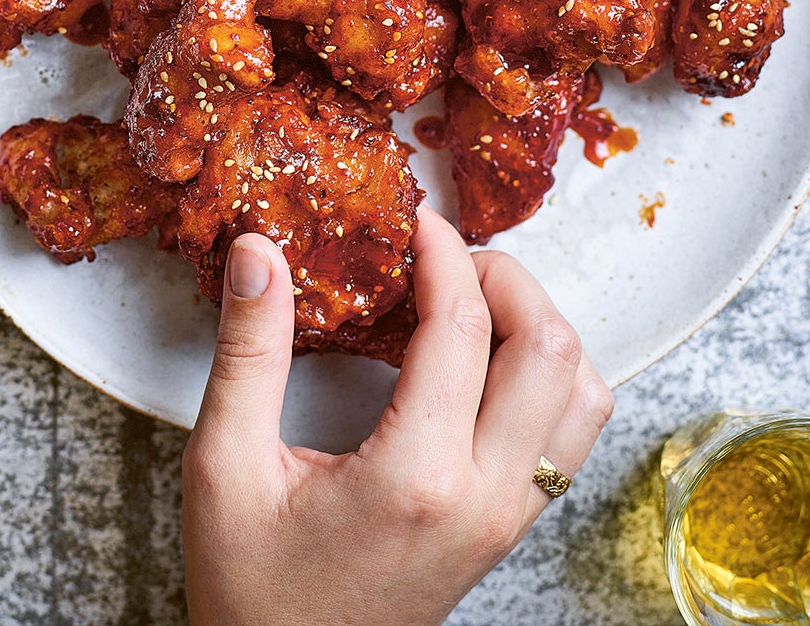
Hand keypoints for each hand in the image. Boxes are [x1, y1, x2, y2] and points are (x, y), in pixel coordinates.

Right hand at [181, 210, 613, 625]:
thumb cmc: (251, 589)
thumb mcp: (225, 464)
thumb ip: (248, 352)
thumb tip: (259, 252)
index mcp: (414, 476)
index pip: (464, 329)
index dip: (443, 253)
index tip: (414, 219)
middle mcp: (483, 497)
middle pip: (552, 349)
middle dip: (504, 278)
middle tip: (444, 258)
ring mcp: (508, 518)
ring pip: (584, 393)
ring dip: (540, 328)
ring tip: (472, 305)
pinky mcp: (511, 529)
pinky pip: (572, 436)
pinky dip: (549, 378)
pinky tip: (485, 364)